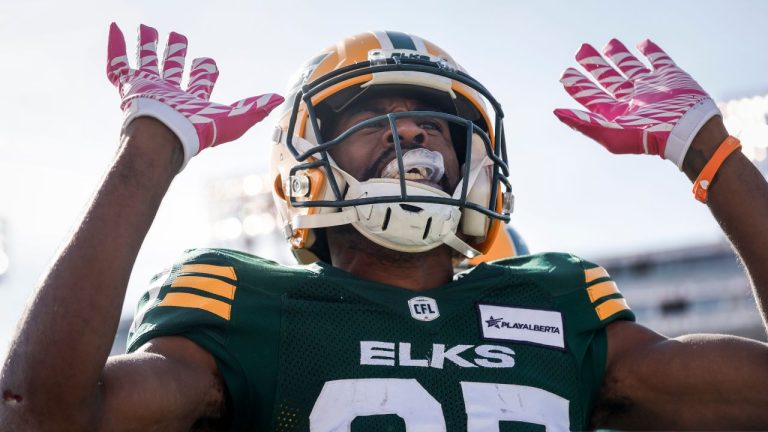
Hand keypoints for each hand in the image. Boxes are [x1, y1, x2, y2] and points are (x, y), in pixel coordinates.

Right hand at [106, 23, 283, 169]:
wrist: (164, 137)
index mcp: (192, 99)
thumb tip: (279, 98)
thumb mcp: (233, 121)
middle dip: (175, 52)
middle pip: (172, 67)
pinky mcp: (130, 86)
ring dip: (147, 45)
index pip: (200, 80)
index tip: (207, 62)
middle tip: (177, 37)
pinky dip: (116, 47)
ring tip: (147, 28)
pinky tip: (116, 29)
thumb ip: (254, 108)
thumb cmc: (197, 133)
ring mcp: (148, 88)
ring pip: (146, 61)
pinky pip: (118, 64)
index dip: (205, 70)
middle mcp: (170, 92)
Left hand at [554, 39, 719, 168]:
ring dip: (619, 56)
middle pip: (607, 79)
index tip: (565, 73)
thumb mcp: (608, 132)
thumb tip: (556, 112)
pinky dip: (650, 51)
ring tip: (607, 44)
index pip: (591, 96)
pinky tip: (642, 44)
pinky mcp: (670, 76)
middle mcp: (631, 99)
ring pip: (630, 68)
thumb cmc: (646, 136)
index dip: (577, 85)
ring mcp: (650, 86)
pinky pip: (658, 60)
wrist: (686, 128)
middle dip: (594, 65)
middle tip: (581, 50)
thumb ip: (582, 122)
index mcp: (616, 113)